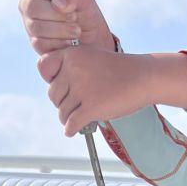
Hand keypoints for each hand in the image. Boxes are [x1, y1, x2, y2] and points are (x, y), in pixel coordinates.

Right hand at [17, 0, 115, 54]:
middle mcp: (30, 6)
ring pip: (36, 27)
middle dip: (56, 14)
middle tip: (73, 17)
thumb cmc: (85, 14)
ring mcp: (31, 25)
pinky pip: (42, 43)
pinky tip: (70, 42)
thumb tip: (58, 3)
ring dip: (61, 29)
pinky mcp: (37, 44)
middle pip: (31, 7)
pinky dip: (60, 43)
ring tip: (76, 31)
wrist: (94, 41)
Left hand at [38, 46, 153, 135]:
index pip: (44, 68)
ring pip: (62, 111)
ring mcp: (82, 89)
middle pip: (53, 94)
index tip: (62, 88)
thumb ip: (72, 67)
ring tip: (77, 119)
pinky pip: (72, 123)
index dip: (51, 80)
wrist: (143, 77)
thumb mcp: (91, 56)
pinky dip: (70, 129)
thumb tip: (55, 92)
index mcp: (71, 54)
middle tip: (74, 106)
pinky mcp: (91, 108)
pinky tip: (72, 131)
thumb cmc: (119, 70)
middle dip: (62, 103)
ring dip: (68, 118)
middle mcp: (73, 70)